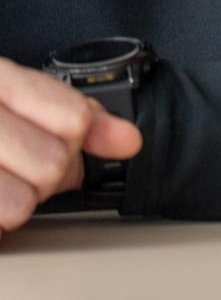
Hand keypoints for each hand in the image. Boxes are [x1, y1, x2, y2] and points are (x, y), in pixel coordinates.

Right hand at [0, 56, 142, 235]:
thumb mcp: (12, 95)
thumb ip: (70, 112)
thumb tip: (127, 141)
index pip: (71, 118)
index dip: (78, 139)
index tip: (68, 142)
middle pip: (53, 165)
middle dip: (47, 174)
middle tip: (22, 163)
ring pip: (23, 204)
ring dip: (16, 203)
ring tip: (1, 182)